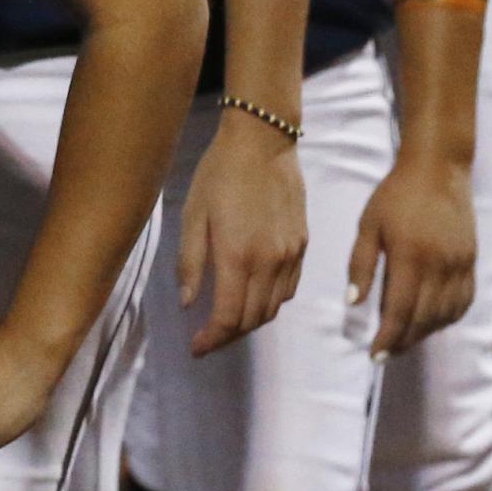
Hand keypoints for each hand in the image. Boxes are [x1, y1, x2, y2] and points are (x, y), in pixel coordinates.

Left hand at [178, 118, 305, 357]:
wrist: (263, 142)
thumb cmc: (219, 174)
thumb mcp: (192, 215)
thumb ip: (190, 263)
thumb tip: (189, 304)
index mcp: (237, 255)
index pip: (229, 317)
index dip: (212, 340)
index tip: (196, 349)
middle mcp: (269, 262)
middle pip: (253, 320)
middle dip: (228, 336)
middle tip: (207, 339)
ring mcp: (290, 255)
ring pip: (273, 309)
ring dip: (250, 323)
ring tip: (226, 323)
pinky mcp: (302, 246)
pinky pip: (289, 290)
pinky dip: (270, 304)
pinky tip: (253, 299)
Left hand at [348, 153, 474, 357]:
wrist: (439, 170)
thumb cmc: (395, 196)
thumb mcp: (368, 226)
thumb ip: (361, 265)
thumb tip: (353, 302)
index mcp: (411, 257)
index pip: (400, 310)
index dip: (388, 337)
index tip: (374, 355)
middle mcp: (440, 266)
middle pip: (424, 318)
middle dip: (404, 341)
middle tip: (385, 353)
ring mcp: (461, 265)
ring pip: (446, 314)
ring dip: (425, 333)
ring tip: (404, 340)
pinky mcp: (472, 262)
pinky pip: (464, 301)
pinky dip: (448, 318)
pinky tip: (432, 321)